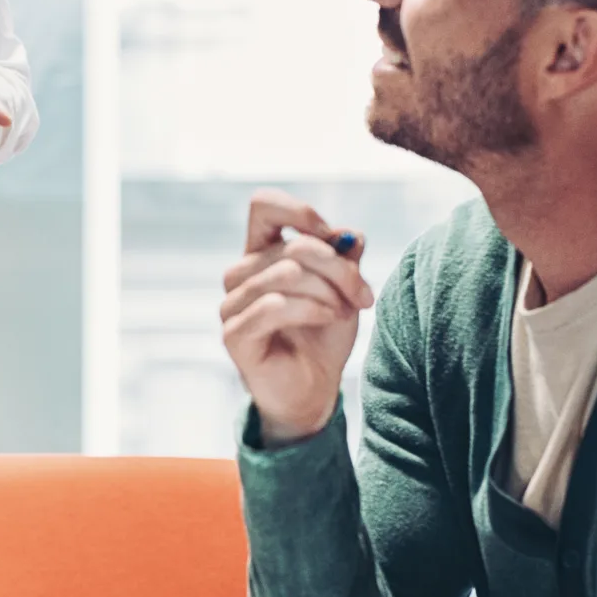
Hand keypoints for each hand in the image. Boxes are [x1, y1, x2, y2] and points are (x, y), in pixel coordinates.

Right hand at [220, 191, 374, 444]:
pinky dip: (311, 309)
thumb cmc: (324, 337)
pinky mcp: (233, 334)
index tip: (330, 236)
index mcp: (262, 254)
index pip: (264, 206)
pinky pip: (273, 306)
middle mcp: (241, 274)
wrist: (315, 390)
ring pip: (286, 274)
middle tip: (364, 295)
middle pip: (293, 247)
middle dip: (339, 269)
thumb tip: (348, 234)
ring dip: (328, 292)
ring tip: (344, 311)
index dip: (299, 212)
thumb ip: (343, 259)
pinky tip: (328, 319)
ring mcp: (232, 304)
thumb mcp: (343, 290)